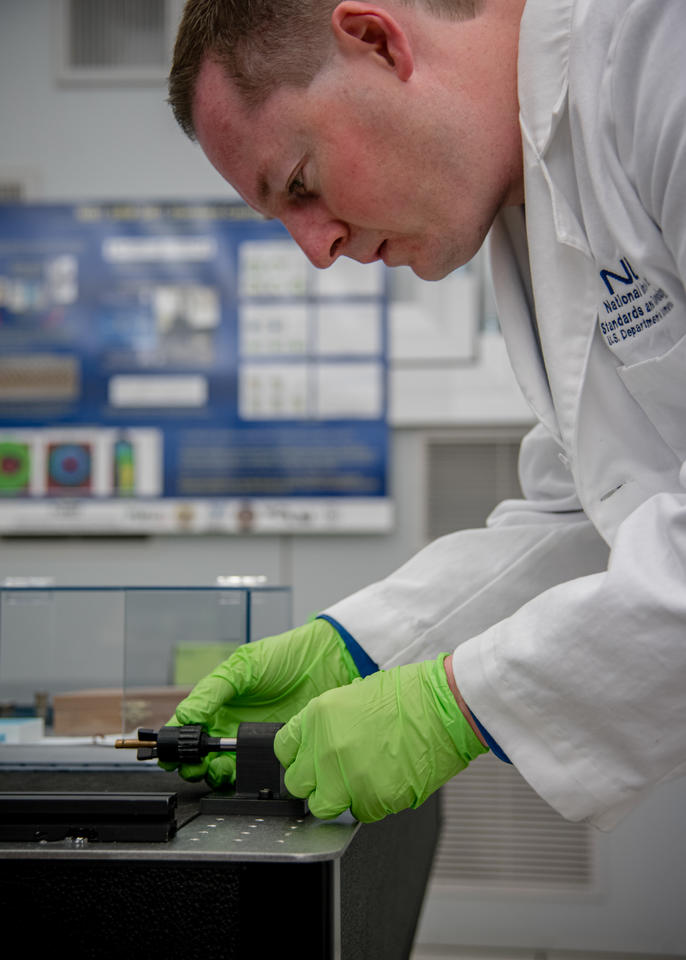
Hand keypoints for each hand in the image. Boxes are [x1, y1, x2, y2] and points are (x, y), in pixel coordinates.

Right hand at [161, 619, 358, 786]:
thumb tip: (184, 716)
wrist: (326, 662)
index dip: (175, 743)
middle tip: (194, 765)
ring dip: (213, 774)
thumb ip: (212, 691)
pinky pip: (253, 769)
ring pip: (222, 767)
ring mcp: (251, 738)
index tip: (170, 754)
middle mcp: (230, 722)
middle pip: (200, 754)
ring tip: (215, 769)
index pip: (187, 726)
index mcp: (217, 701)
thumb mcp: (243, 666)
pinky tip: (240, 772)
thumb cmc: (284, 656)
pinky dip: (242, 776)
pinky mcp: (274, 750)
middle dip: (191, 764)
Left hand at [274, 654, 487, 821]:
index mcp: (318, 716)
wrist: (445, 705)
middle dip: (316, 783)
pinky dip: (373, 803)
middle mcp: (326, 747)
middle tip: (337, 776)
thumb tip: (317, 749)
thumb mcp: (352, 696)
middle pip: (298, 785)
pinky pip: (361, 813)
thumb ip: (327, 726)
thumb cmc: (409, 696)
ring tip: (366, 779)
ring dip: (342, 798)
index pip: (284, 750)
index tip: (309, 762)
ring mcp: (347, 775)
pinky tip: (389, 780)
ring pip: (325, 807)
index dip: (299, 758)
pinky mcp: (372, 798)